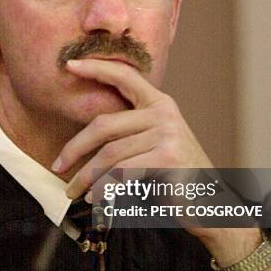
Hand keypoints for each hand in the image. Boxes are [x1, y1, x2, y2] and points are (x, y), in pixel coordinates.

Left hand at [53, 58, 270, 270]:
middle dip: (75, 148)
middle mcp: (164, 113)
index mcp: (160, 104)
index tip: (69, 66)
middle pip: (105, 125)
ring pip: (110, 154)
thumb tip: (85, 139)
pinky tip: (95, 199)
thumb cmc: (177, 177)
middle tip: (58, 166)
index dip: (96, 68)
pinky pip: (122, 172)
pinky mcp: (169, 157)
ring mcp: (168, 133)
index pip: (125, 76)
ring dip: (86, 176)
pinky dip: (104, 188)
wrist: (212, 204)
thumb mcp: (156, 145)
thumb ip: (131, 133)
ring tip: (73, 192)